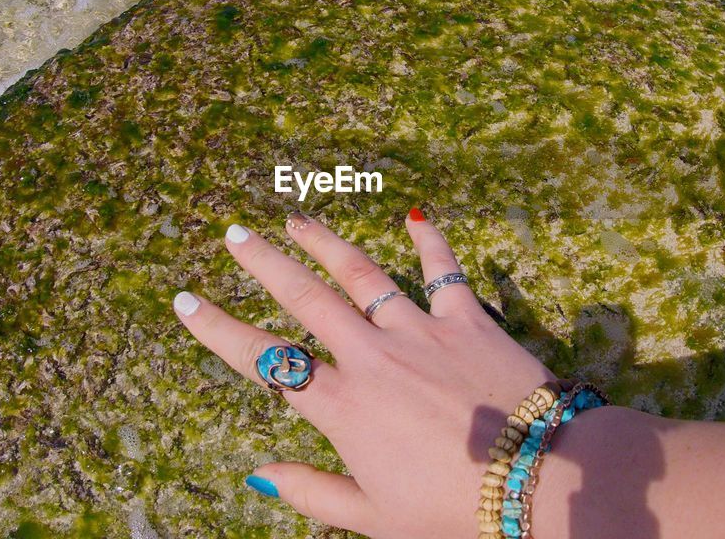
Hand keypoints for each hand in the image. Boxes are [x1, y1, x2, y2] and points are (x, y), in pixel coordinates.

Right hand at [172, 209, 555, 537]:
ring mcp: (421, 332)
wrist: (538, 479)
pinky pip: (445, 271)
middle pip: (306, 298)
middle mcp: (373, 357)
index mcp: (344, 407)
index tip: (186, 301)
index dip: (219, 330)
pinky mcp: (469, 321)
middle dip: (265, 263)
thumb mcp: (374, 516)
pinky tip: (414, 215)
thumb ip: (312, 492)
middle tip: (235, 233)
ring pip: (362, 274)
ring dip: (325, 242)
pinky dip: (429, 240)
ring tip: (296, 219)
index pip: (267, 361)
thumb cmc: (454, 509)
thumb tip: (258, 475)